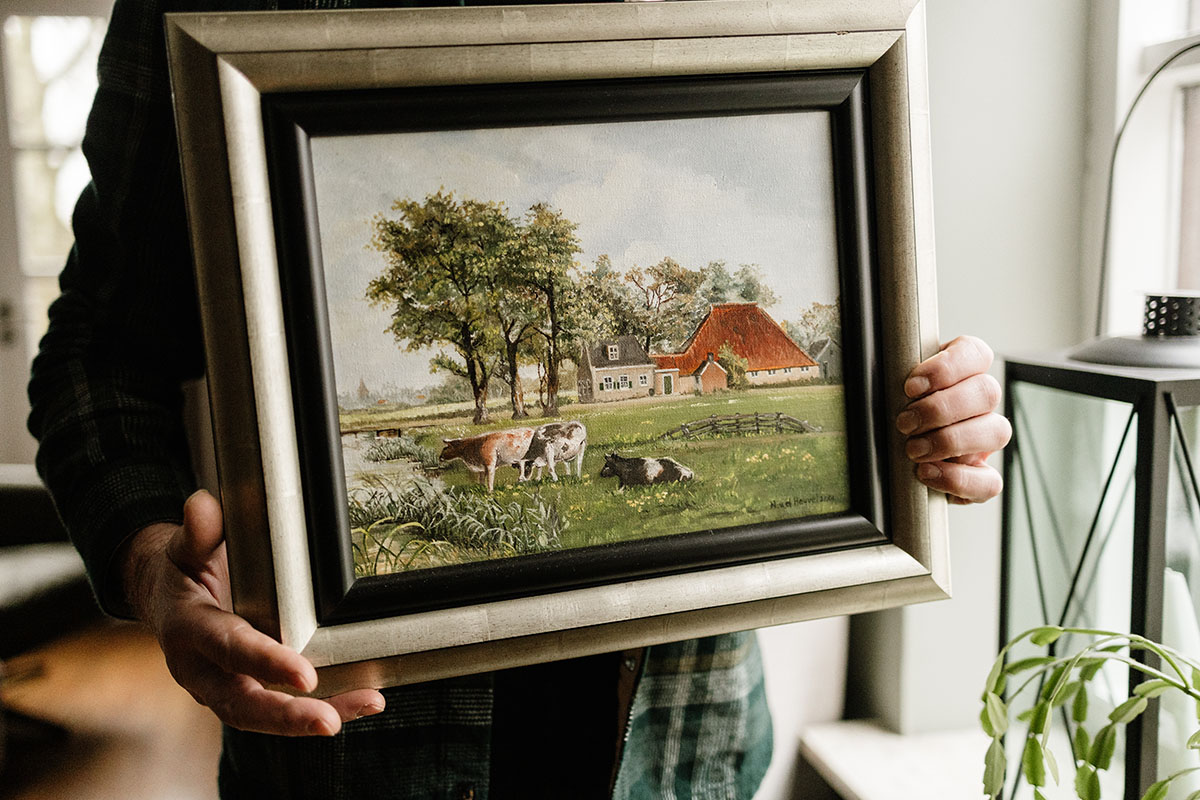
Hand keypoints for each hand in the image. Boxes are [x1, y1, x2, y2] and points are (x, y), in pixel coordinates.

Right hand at [120, 489, 384, 734]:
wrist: (164, 597)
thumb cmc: (182, 570)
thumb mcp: (183, 547)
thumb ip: (197, 532)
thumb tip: (202, 505)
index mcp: (189, 630)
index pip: (229, 649)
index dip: (265, 662)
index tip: (304, 674)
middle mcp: (202, 670)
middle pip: (243, 703)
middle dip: (286, 716)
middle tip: (329, 721)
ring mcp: (223, 688)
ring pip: (265, 716)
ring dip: (313, 719)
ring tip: (365, 704)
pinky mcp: (247, 693)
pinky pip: (282, 710)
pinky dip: (325, 706)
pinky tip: (364, 701)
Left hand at [896, 335, 1010, 504]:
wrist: (890, 459)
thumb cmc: (892, 413)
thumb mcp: (890, 390)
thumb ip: (893, 380)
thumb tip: (882, 381)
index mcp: (962, 371)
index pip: (975, 353)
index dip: (947, 368)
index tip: (910, 387)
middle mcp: (980, 403)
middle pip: (988, 392)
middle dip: (941, 409)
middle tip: (904, 423)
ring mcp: (986, 439)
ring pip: (998, 431)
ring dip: (951, 440)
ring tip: (913, 449)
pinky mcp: (983, 475)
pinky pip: (990, 481)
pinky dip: (957, 479)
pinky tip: (926, 473)